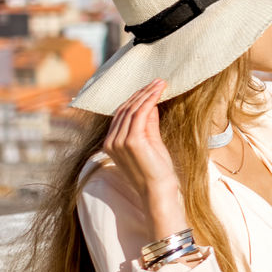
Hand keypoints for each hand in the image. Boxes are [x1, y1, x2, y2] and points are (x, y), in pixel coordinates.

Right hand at [105, 80, 187, 236]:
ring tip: (160, 83)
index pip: (121, 114)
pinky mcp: (131, 141)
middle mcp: (111, 141)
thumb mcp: (151, 142)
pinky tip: (158, 92)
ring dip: (147, 94)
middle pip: (125, 109)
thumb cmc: (157, 170)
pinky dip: (150, 100)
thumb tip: (151, 104)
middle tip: (157, 81)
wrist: (158, 190)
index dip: (135, 99)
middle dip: (141, 93)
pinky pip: (140, 114)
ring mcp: (119, 141)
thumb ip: (148, 124)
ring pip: (132, 110)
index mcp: (111, 143)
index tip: (150, 87)